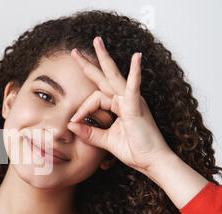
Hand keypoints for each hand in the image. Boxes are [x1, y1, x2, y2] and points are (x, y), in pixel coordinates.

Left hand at [67, 36, 172, 172]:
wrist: (151, 162)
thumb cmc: (134, 150)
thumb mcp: (105, 141)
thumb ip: (89, 133)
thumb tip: (70, 126)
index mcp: (118, 106)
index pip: (94, 98)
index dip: (82, 108)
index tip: (73, 122)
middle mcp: (124, 99)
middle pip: (104, 77)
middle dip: (89, 63)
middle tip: (74, 51)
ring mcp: (132, 101)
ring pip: (115, 76)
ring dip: (105, 58)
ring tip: (96, 42)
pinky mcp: (137, 107)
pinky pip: (134, 88)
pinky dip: (135, 73)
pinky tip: (136, 57)